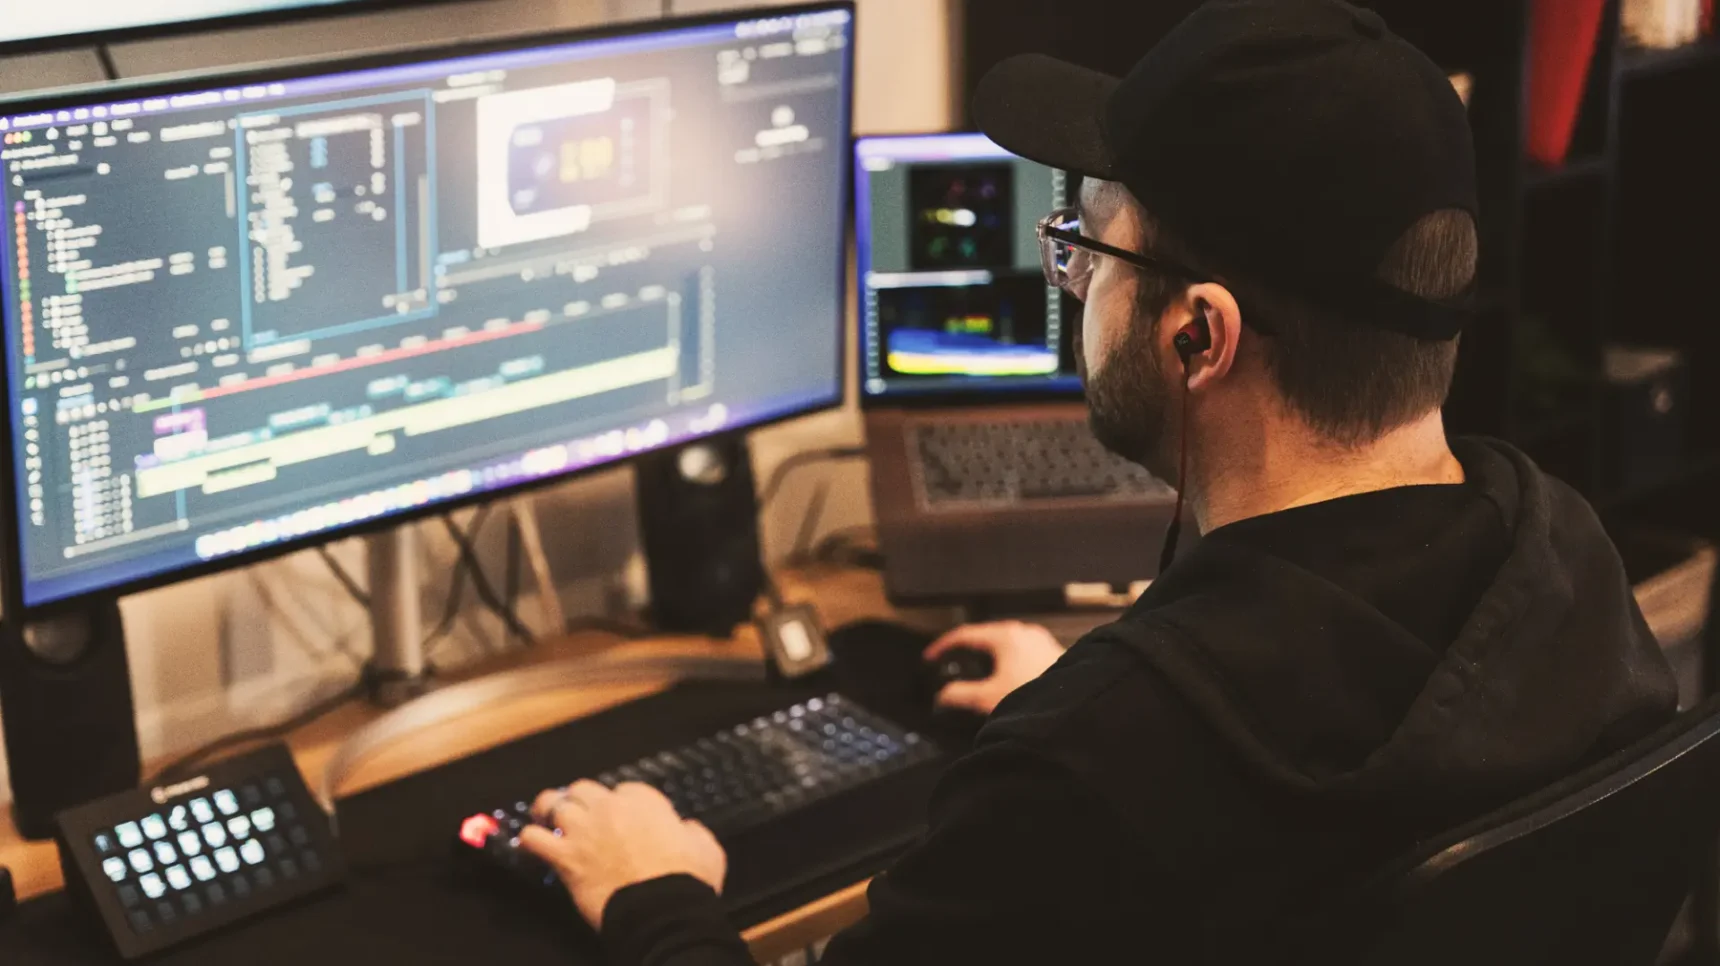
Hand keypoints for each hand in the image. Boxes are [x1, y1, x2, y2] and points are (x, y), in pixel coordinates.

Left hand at [519, 781, 726, 928]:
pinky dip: (529, 840)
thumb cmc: (687, 880)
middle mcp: (611, 808)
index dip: (621, 802)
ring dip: (548, 810)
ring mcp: (584, 830)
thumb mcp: (706, 847)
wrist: (662, 910)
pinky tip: (530, 843)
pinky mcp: (566, 858)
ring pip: (553, 804)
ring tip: (545, 816)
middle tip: (578, 810)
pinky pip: (533, 839)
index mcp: (644, 801)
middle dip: (580, 798)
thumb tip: (686, 829)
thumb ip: (693, 831)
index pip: (625, 789)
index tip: (622, 816)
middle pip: (584, 788)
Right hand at [924, 620, 1065, 715]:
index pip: (965, 634)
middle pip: (985, 635)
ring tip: (977, 672)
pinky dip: (1007, 660)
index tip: (931, 656)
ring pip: (1005, 642)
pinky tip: (1007, 678)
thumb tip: (943, 695)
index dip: (943, 646)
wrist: (1078, 703)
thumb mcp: (989, 699)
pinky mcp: (1052, 651)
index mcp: (1005, 636)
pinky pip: (1021, 650)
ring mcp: (1040, 640)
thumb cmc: (1040, 696)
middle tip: (951, 662)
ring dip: (988, 655)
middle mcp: (1023, 632)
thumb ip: (960, 695)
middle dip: (967, 650)